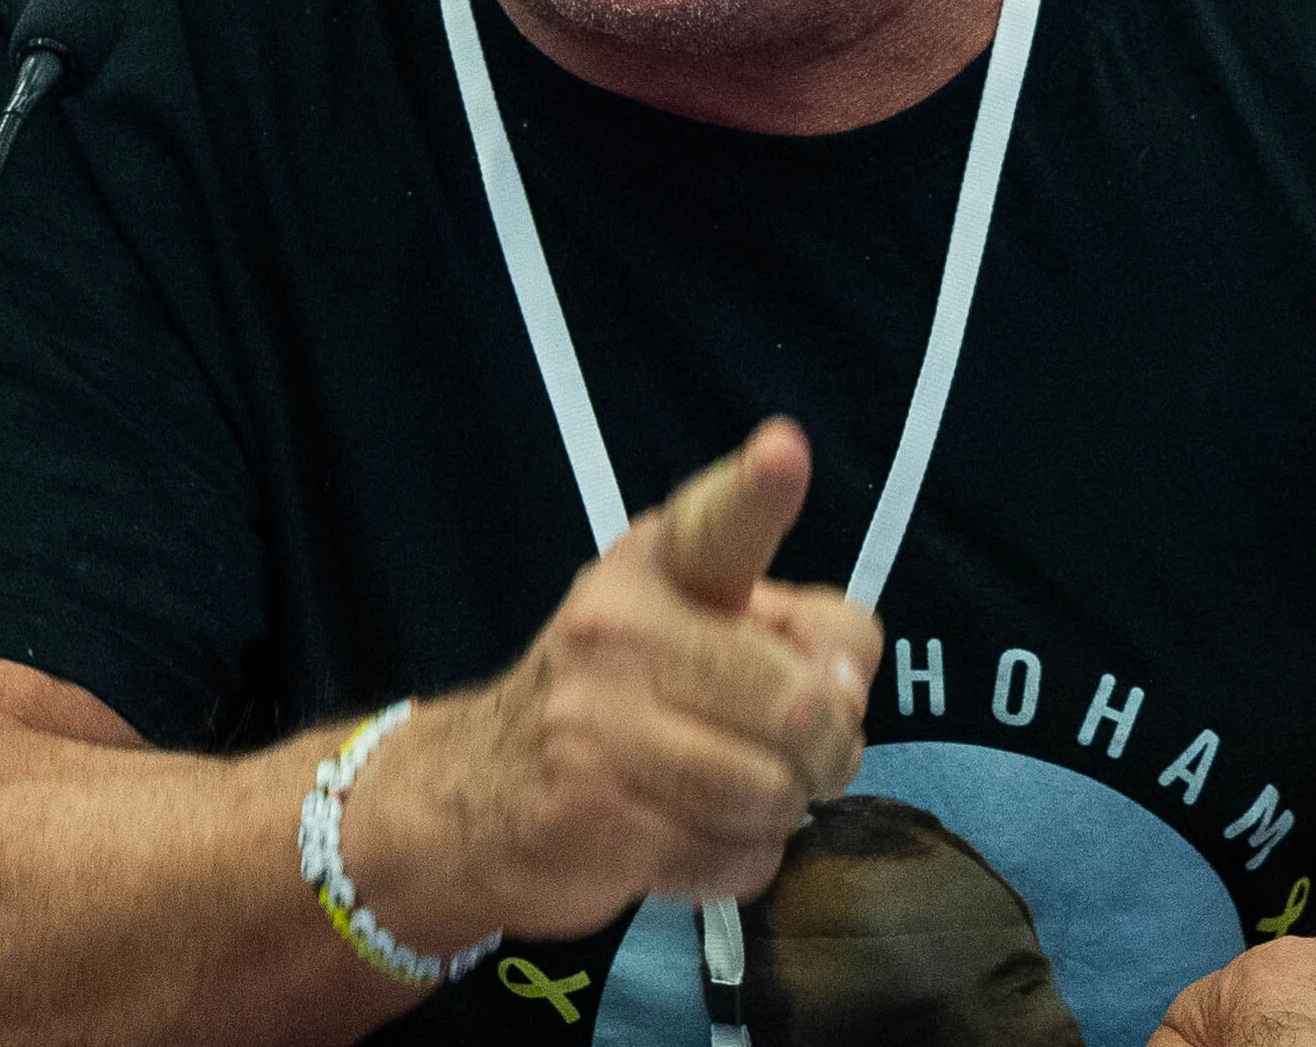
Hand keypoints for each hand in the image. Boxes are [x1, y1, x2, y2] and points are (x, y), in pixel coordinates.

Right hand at [351, 419, 877, 938]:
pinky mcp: (590, 816)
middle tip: (805, 759)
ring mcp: (595, 722)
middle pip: (796, 702)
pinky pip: (731, 858)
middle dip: (829, 751)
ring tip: (739, 795)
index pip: (716, 523)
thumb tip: (844, 693)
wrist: (471, 793)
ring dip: (780, 813)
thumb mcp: (701, 629)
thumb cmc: (619, 698)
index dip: (757, 490)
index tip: (782, 453)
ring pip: (770, 791)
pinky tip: (692, 836)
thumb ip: (804, 635)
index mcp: (656, 565)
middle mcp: (618, 627)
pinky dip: (736, 862)